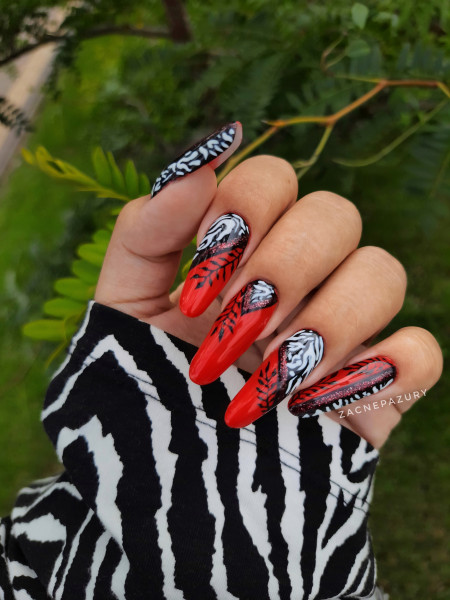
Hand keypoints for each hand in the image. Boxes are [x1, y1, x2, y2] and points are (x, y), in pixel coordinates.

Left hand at [95, 122, 442, 447]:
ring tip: (270, 376)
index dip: (245, 211)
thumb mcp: (124, 309)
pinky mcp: (378, 388)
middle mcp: (301, 280)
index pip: (273, 178)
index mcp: (244, 251)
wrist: (173, 491)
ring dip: (327, 321)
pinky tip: (314, 404)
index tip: (203, 278)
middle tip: (237, 329)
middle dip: (284, 267)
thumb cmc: (144, 394)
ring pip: (383, 272)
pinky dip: (381, 369)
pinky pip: (421, 351)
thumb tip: (201, 161)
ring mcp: (344, 331)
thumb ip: (146, 232)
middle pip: (336, 214)